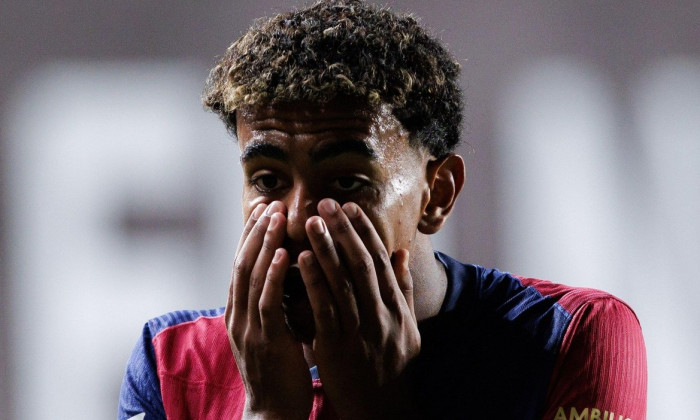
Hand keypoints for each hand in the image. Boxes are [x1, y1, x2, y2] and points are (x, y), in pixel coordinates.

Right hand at [225, 201, 312, 419]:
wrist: (272, 412)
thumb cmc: (279, 371)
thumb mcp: (270, 332)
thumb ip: (273, 305)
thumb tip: (286, 276)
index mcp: (240, 312)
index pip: (242, 264)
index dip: (251, 234)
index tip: (263, 208)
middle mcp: (238, 315)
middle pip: (242, 262)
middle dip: (255, 230)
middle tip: (268, 202)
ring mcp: (248, 327)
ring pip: (252, 276)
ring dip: (263, 243)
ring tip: (275, 216)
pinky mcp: (264, 340)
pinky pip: (268, 302)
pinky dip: (273, 275)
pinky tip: (282, 253)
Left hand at [299, 198, 420, 419]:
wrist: (382, 409)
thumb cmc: (393, 365)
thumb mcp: (407, 327)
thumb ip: (402, 289)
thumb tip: (401, 253)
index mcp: (395, 307)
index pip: (380, 260)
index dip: (365, 231)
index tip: (350, 207)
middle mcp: (381, 314)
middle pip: (361, 264)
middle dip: (343, 231)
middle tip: (326, 203)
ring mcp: (359, 331)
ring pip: (342, 282)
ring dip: (325, 248)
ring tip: (310, 222)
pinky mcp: (337, 347)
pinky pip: (324, 309)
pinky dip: (313, 282)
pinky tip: (300, 260)